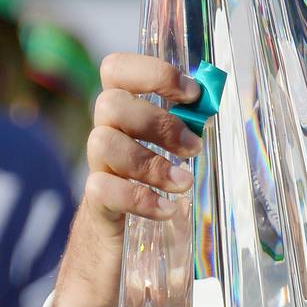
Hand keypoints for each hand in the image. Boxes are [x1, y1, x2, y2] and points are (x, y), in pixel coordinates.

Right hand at [49, 54, 202, 306]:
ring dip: (152, 162)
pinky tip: (168, 208)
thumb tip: (211, 100)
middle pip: (111, 105)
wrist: (115, 238)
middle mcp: (103, 131)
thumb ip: (187, 120)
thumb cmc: (153, 177)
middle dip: (159, 123)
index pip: (115, 68)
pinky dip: (141, 198)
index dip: (151, 71)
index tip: (190, 93)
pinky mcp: (96, 201)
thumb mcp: (169, 144)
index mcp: (124, 108)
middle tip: (195, 147)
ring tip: (185, 182)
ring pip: (104, 144)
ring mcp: (96, 166)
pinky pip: (104, 190)